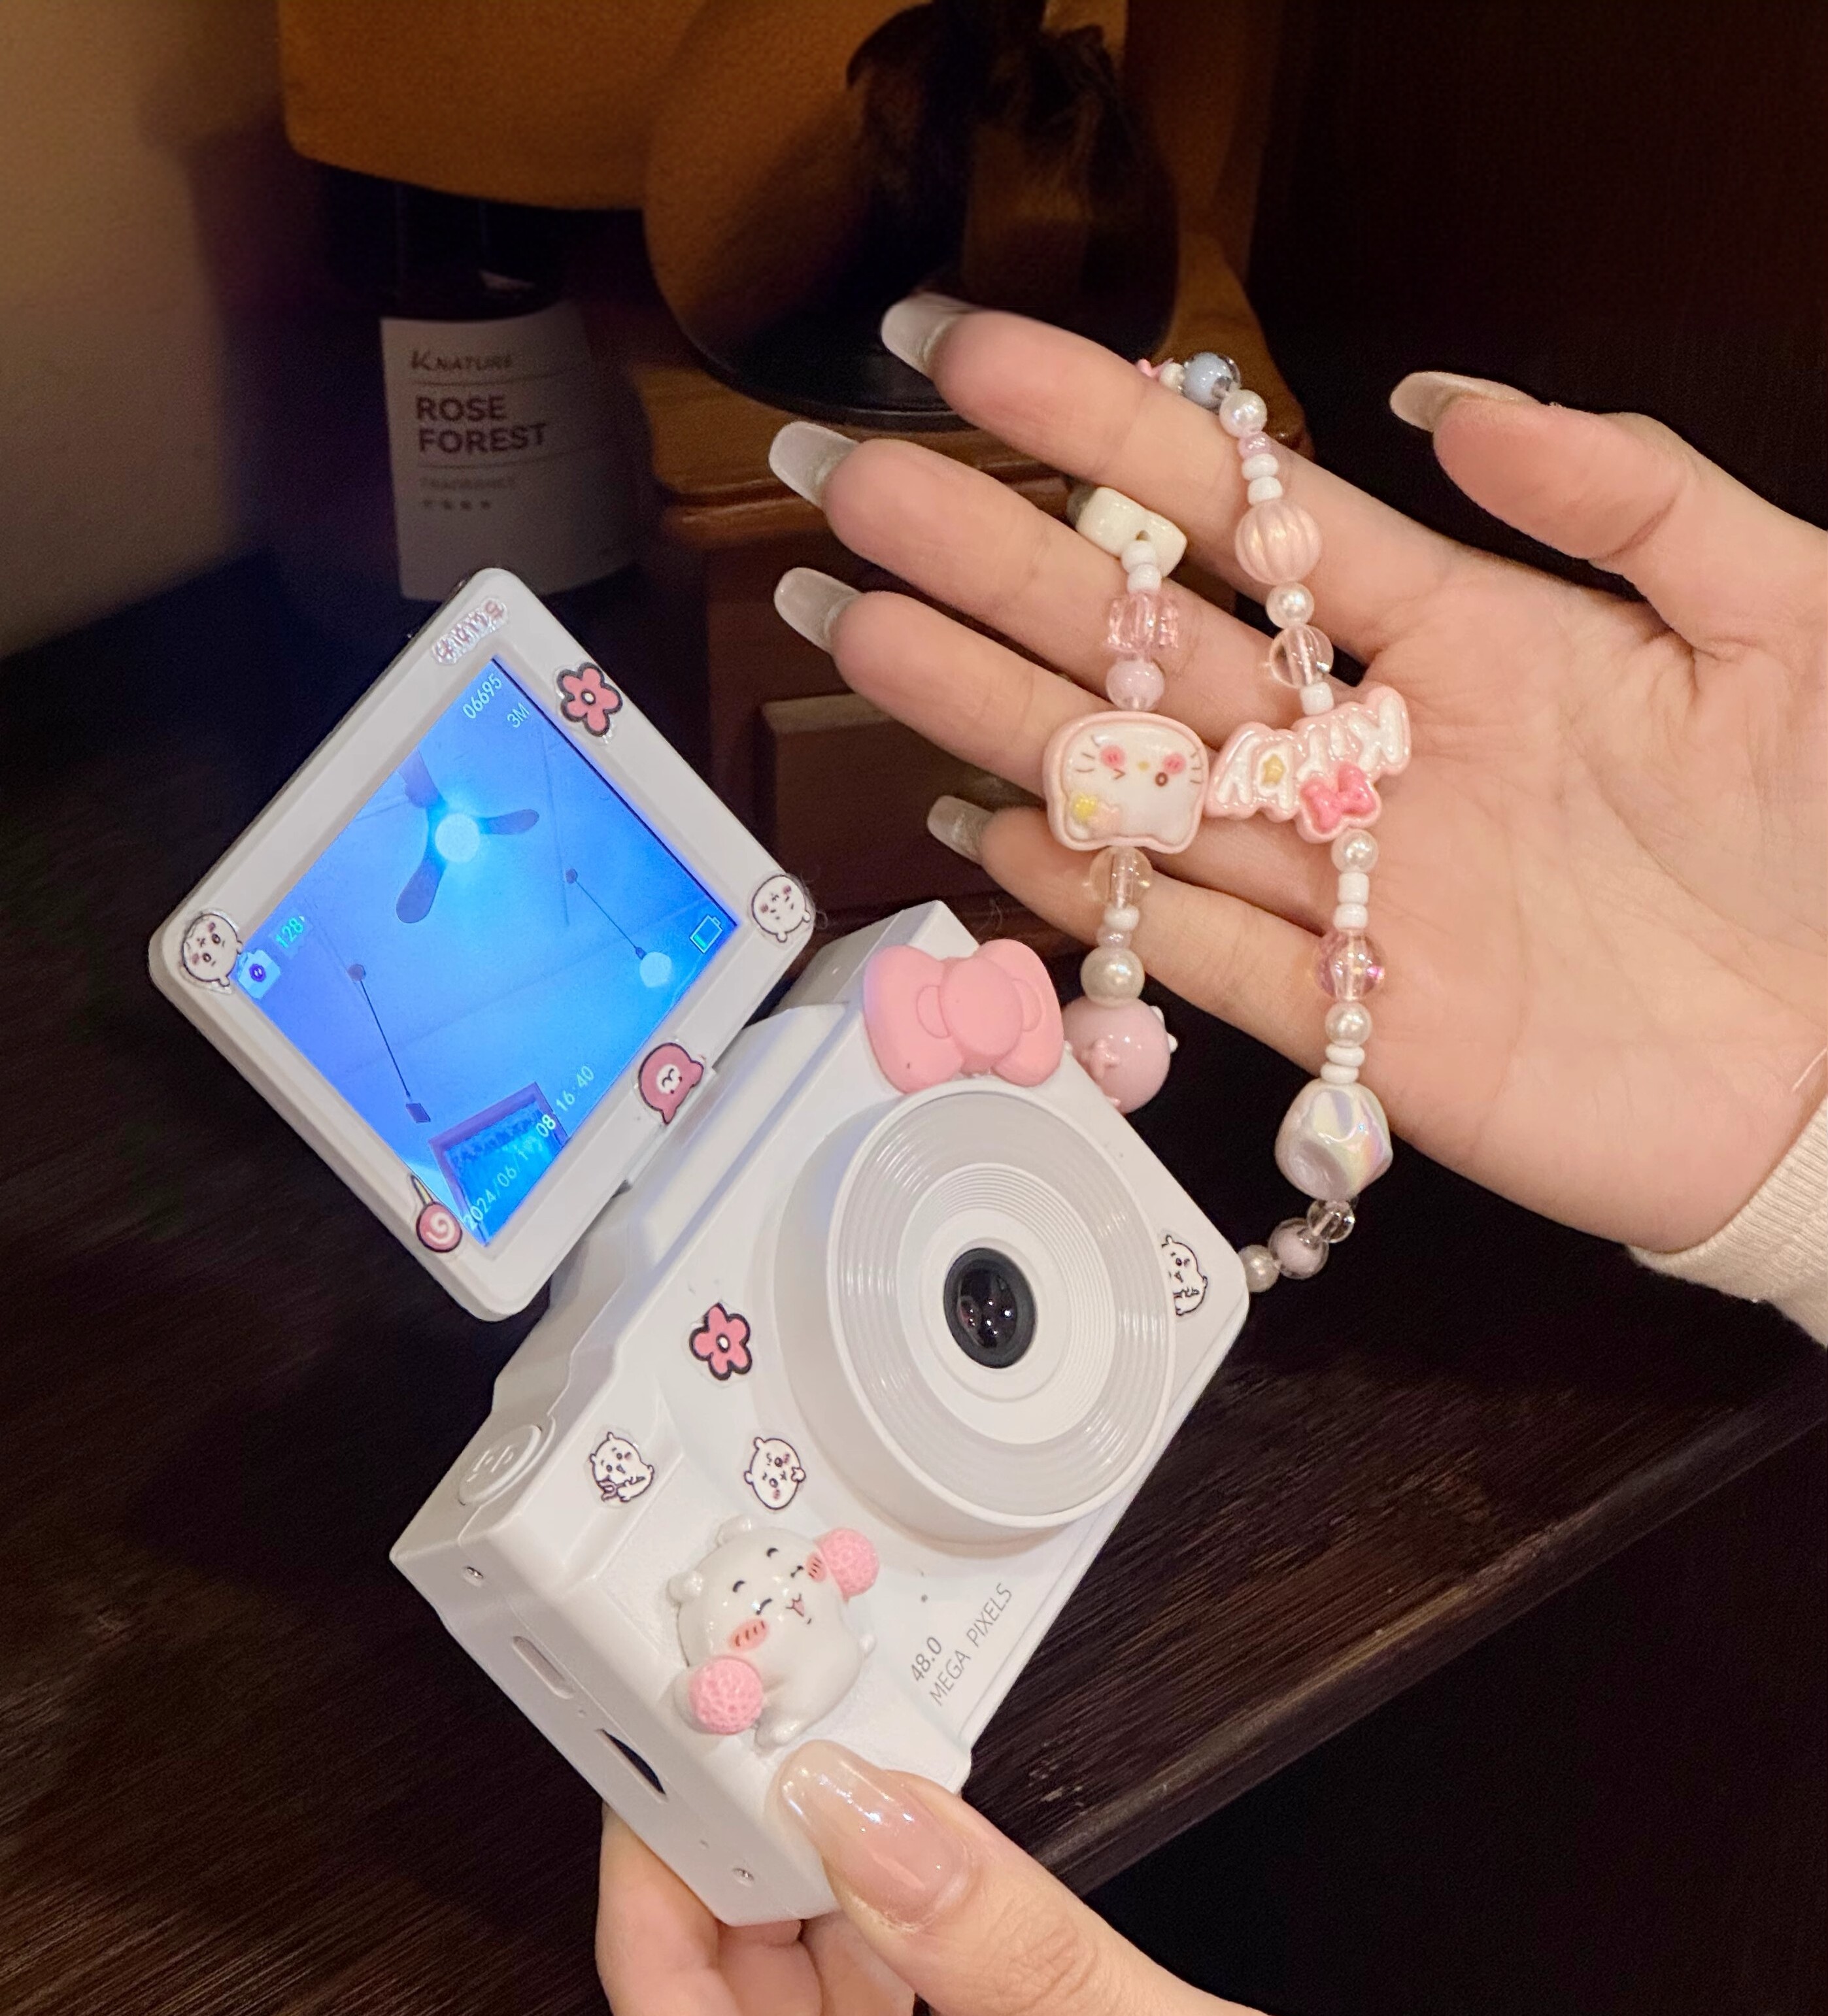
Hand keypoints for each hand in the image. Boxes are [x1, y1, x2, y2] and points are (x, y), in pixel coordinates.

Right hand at [771, 309, 1825, 1248]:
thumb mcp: (1780, 614)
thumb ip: (1626, 493)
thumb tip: (1447, 397)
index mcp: (1467, 638)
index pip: (1256, 516)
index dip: (1112, 430)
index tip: (976, 360)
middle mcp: (1377, 756)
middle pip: (1152, 643)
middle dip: (997, 560)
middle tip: (855, 488)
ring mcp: (1352, 889)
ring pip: (1142, 789)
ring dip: (996, 712)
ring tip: (862, 637)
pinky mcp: (1355, 1021)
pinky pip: (1195, 950)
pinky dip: (1094, 898)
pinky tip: (982, 829)